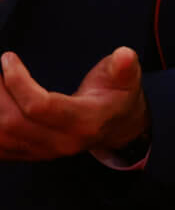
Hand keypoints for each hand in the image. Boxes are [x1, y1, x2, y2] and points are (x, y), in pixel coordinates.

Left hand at [0, 48, 147, 161]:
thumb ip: (123, 67)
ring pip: (1, 136)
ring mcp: (43, 152)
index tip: (8, 58)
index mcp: (84, 122)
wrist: (117, 126)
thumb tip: (124, 55)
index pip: (40, 106)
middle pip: (12, 122)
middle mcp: (61, 142)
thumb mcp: (127, 78)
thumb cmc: (118, 96)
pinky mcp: (29, 154)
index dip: (18, 82)